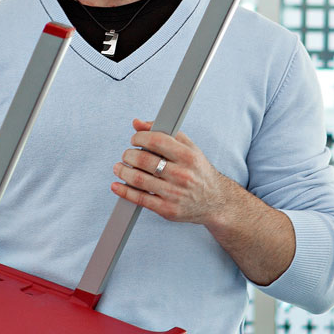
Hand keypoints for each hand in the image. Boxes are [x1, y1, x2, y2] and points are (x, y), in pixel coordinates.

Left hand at [111, 118, 235, 225]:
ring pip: (139, 180)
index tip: (135, 140)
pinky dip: (124, 191)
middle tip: (127, 155)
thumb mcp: (189, 148)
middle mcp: (182, 175)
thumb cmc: (199, 172)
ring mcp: (174, 194)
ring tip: (119, 168)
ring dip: (123, 172)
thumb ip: (164, 133)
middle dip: (129, 155)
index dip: (140, 138)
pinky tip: (117, 185)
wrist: (216, 202)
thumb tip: (138, 123)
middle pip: (144, 161)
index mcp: (188, 157)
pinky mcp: (167, 209)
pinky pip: (140, 199)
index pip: (156, 141)